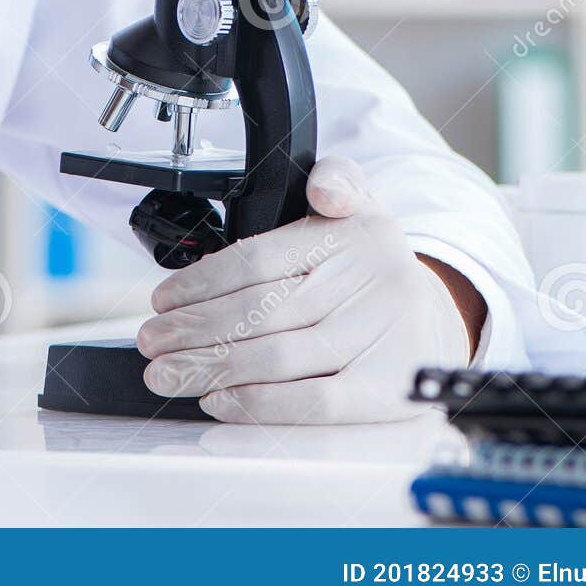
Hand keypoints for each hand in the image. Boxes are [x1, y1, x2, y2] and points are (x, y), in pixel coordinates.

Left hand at [135, 156, 473, 424]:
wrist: (433, 318)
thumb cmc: (371, 264)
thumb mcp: (360, 203)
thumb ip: (336, 180)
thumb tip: (323, 190)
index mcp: (350, 236)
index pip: (259, 259)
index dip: (203, 282)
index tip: (162, 300)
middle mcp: (369, 286)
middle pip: (261, 311)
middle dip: (195, 330)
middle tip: (152, 342)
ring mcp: (379, 340)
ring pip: (280, 358)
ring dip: (214, 368)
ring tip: (169, 374)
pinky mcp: (386, 392)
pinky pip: (316, 403)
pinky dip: (262, 404)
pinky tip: (220, 400)